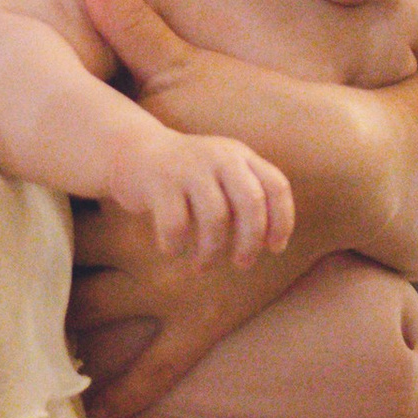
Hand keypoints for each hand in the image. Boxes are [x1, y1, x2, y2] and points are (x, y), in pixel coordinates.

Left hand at [70, 0, 325, 417]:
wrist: (346, 170)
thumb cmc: (264, 109)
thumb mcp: (187, 66)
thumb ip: (131, 20)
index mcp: (124, 189)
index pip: (42, 203)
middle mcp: (139, 252)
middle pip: (53, 274)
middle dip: (9, 280)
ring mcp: (170, 294)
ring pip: (91, 326)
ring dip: (49, 339)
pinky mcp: (203, 322)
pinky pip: (152, 372)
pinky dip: (118, 395)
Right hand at [104, 126, 292, 264]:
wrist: (134, 152)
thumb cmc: (188, 177)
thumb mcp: (223, 174)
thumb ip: (248, 197)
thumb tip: (274, 244)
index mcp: (240, 156)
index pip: (276, 186)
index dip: (282, 221)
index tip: (275, 248)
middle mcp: (219, 157)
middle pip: (251, 202)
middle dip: (250, 241)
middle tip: (243, 264)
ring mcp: (189, 167)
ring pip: (215, 217)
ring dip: (212, 251)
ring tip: (203, 265)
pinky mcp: (159, 181)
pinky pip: (176, 225)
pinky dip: (176, 246)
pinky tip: (173, 250)